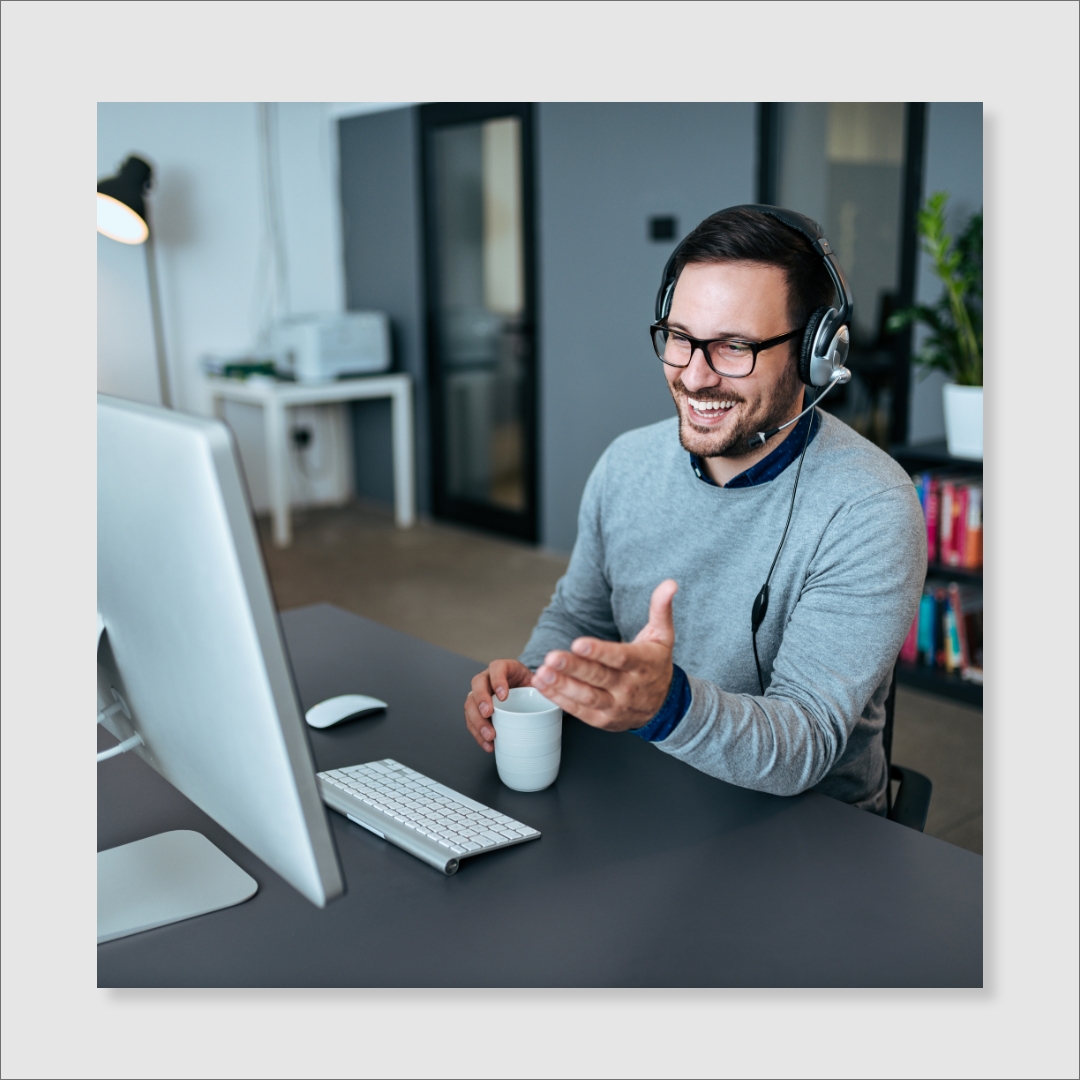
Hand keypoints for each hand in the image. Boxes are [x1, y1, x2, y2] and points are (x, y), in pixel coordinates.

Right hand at [464, 658, 534, 751]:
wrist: (526, 695)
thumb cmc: (531, 687)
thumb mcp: (538, 683)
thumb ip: (542, 689)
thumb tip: (551, 703)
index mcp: (504, 668)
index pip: (497, 667)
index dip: (497, 680)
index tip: (503, 696)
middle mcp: (488, 678)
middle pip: (478, 684)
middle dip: (481, 700)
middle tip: (489, 714)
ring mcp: (481, 694)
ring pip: (470, 703)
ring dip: (477, 721)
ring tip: (490, 735)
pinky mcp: (478, 710)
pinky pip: (472, 720)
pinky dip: (478, 734)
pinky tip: (488, 744)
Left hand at [531, 579, 677, 731]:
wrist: (664, 706)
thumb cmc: (656, 665)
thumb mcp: (663, 636)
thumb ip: (661, 608)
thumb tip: (669, 584)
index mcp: (643, 664)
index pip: (620, 658)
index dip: (599, 651)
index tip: (578, 643)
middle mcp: (629, 687)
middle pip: (599, 678)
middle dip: (574, 668)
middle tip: (552, 657)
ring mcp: (615, 706)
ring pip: (587, 697)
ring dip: (562, 686)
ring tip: (543, 673)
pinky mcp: (603, 720)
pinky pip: (578, 710)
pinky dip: (559, 698)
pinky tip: (543, 685)